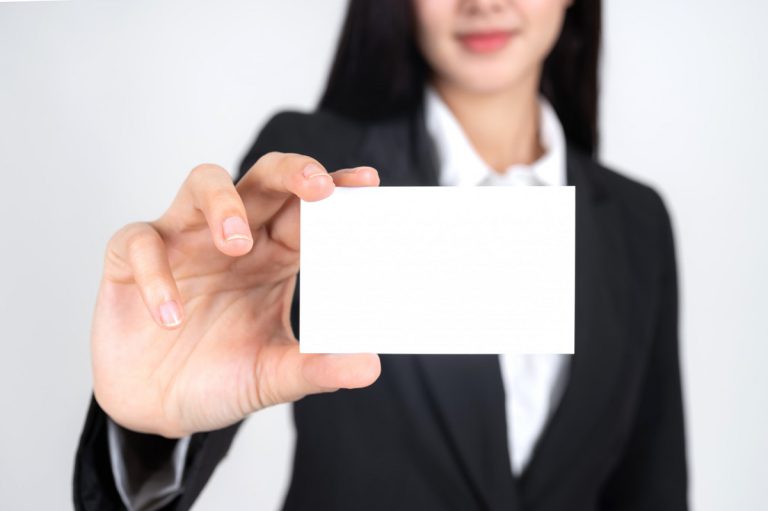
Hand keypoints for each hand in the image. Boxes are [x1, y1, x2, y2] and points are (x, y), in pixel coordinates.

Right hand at [91, 152, 380, 437]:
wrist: (155, 409)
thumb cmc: (218, 379)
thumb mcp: (271, 377)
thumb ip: (315, 369)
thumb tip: (369, 367)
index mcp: (275, 256)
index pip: (308, 210)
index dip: (335, 190)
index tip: (367, 182)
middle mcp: (234, 239)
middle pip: (263, 180)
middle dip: (291, 173)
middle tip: (315, 186)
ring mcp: (183, 241)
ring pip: (203, 184)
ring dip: (224, 204)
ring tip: (237, 242)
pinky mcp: (132, 258)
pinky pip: (141, 242)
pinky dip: (157, 274)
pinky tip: (171, 315)